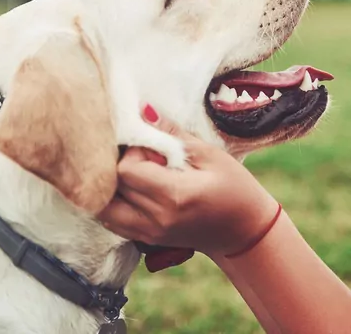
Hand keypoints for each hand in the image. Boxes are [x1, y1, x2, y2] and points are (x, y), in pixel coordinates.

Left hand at [98, 105, 280, 257]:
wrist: (245, 231)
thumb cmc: (235, 189)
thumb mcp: (211, 155)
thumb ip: (174, 135)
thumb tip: (144, 111)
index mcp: (175, 195)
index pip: (127, 169)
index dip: (133, 151)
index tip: (152, 146)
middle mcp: (157, 218)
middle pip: (112, 187)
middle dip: (121, 166)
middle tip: (145, 158)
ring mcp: (149, 233)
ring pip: (105, 208)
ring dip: (113, 187)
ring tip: (137, 174)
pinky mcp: (147, 240)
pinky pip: (113, 221)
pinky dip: (116, 203)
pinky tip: (136, 191)